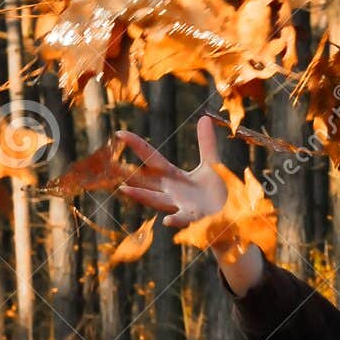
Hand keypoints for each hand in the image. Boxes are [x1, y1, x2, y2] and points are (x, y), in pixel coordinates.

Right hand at [115, 114, 225, 228]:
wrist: (230, 216)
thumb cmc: (217, 193)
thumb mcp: (211, 164)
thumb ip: (206, 143)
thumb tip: (203, 118)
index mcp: (175, 177)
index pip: (152, 159)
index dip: (137, 145)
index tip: (120, 133)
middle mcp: (173, 192)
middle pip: (147, 181)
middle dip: (129, 173)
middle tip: (109, 166)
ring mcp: (181, 206)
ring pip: (158, 201)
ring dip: (142, 196)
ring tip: (125, 189)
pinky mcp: (195, 219)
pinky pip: (183, 220)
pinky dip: (175, 220)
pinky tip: (166, 221)